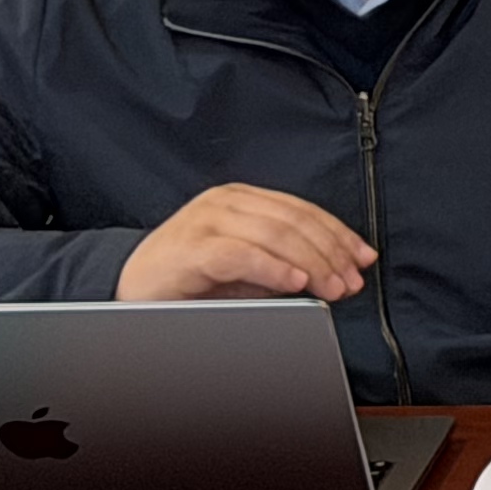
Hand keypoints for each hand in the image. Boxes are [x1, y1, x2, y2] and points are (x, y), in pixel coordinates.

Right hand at [117, 186, 372, 302]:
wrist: (126, 289)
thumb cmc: (187, 280)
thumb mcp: (244, 270)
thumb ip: (283, 264)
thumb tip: (335, 273)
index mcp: (243, 200)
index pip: (303, 211)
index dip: (338, 234)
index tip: (364, 259)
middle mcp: (227, 202)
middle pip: (295, 221)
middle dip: (331, 253)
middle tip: (352, 282)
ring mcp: (206, 220)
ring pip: (275, 235)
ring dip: (312, 264)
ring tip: (333, 287)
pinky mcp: (191, 248)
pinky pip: (241, 255)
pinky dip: (273, 269)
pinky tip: (296, 283)